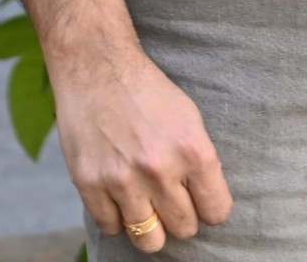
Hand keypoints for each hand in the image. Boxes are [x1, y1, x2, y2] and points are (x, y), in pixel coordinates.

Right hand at [54, 46, 232, 252]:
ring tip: (144, 202)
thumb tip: (208, 204)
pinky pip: (112, 228)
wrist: (96, 67)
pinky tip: (117, 192)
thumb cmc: (146, 91)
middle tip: (169, 197)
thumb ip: (199, 162)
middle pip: (184, 229)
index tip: (200, 201)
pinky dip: (116, 216)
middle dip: (179, 216)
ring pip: (149, 240)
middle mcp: (160, 169)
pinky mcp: (90, 184)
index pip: (216, 211)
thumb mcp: (188, 117)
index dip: (209, 207)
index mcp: (192, 149)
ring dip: (149, 224)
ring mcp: (123, 180)